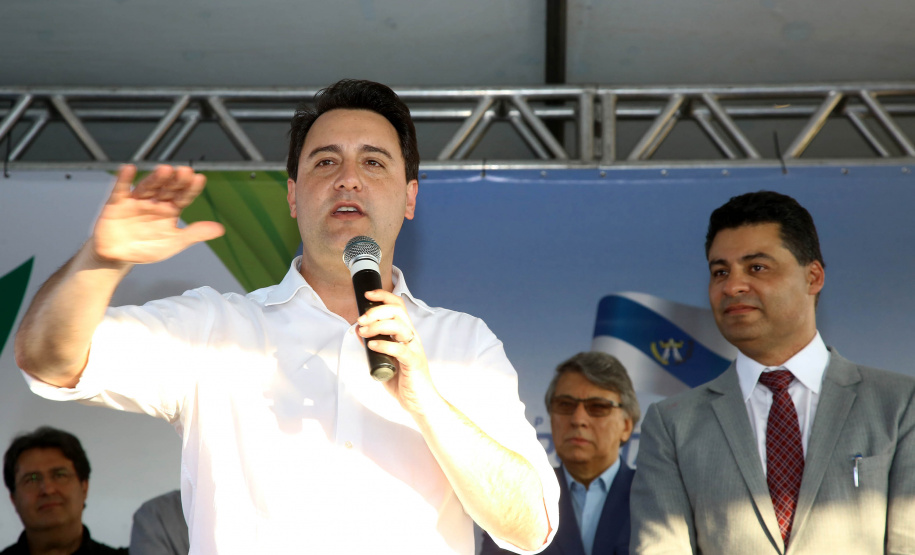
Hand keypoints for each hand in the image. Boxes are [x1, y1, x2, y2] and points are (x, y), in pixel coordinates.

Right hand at [92, 165, 224, 264]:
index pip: (183, 197)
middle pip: (167, 189)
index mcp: (171, 209)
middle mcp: (155, 202)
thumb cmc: (146, 247)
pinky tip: (129, 169)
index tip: (199, 178)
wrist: (119, 256)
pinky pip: (121, 190)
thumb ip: (194, 234)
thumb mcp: (173, 242)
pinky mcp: (117, 203)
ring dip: (156, 178)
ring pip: (148, 187)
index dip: (191, 188)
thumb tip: (220, 229)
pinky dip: (124, 180)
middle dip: (176, 180)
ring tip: (166, 170)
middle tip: (185, 171)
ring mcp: (137, 201)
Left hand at [357, 289, 439, 414]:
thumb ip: (374, 345)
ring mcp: (414, 349)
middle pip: (397, 311)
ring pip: (398, 326)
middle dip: (376, 311)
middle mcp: (411, 337)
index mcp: (406, 334)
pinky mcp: (413, 362)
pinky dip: (384, 344)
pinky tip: (373, 345)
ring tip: (364, 333)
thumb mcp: (384, 359)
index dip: (383, 296)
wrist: (420, 402)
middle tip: (361, 320)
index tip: (367, 295)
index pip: (398, 306)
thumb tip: (358, 330)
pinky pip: (400, 348)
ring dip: (377, 325)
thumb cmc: (404, 381)